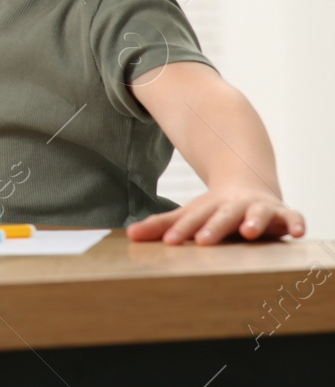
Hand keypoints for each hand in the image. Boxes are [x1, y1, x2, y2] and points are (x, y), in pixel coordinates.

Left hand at [127, 184, 305, 244]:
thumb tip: (129, 235)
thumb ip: (162, 225)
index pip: (193, 220)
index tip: (170, 242)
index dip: (181, 230)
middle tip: (203, 241)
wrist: (247, 187)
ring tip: (248, 232)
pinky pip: (293, 217)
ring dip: (253, 221)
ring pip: (257, 213)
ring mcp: (259, 208)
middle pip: (222, 216)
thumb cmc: (213, 210)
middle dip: (214, 228)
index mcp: (208, 208)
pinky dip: (296, 222)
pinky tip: (297, 232)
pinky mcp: (283, 213)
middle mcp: (233, 206)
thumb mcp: (189, 215)